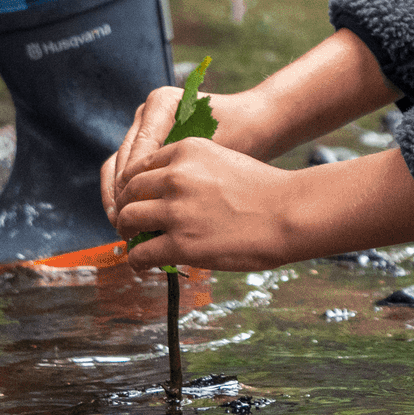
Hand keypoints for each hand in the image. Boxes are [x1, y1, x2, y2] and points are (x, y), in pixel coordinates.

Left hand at [112, 134, 313, 268]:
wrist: (287, 213)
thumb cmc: (263, 190)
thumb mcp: (223, 160)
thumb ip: (193, 171)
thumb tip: (170, 195)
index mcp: (186, 150)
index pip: (141, 165)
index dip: (133, 185)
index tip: (136, 199)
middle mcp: (176, 176)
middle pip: (129, 190)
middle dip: (126, 207)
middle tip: (130, 223)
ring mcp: (176, 210)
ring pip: (127, 219)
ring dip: (126, 232)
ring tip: (135, 242)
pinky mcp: (180, 243)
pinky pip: (140, 252)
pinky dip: (136, 260)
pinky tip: (143, 264)